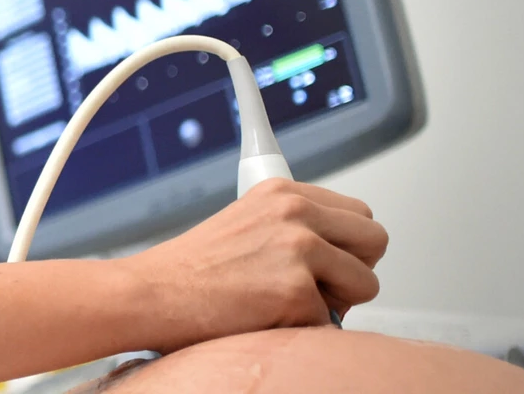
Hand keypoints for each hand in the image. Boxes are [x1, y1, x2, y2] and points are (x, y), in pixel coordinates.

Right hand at [117, 179, 387, 352]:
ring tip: (287, 306)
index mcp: (283, 192)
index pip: (357, 214)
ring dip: (334, 304)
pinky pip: (330, 324)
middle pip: (375, 240)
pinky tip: (265, 320)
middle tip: (318, 290)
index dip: (345, 247)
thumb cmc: (186, 273)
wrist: (148, 296)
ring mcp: (298, 249)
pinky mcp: (295, 291)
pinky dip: (302, 331)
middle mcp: (295, 212)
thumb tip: (337, 255)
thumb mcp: (244, 225)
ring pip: (365, 284)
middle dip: (354, 272)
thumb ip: (290, 227)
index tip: (323, 265)